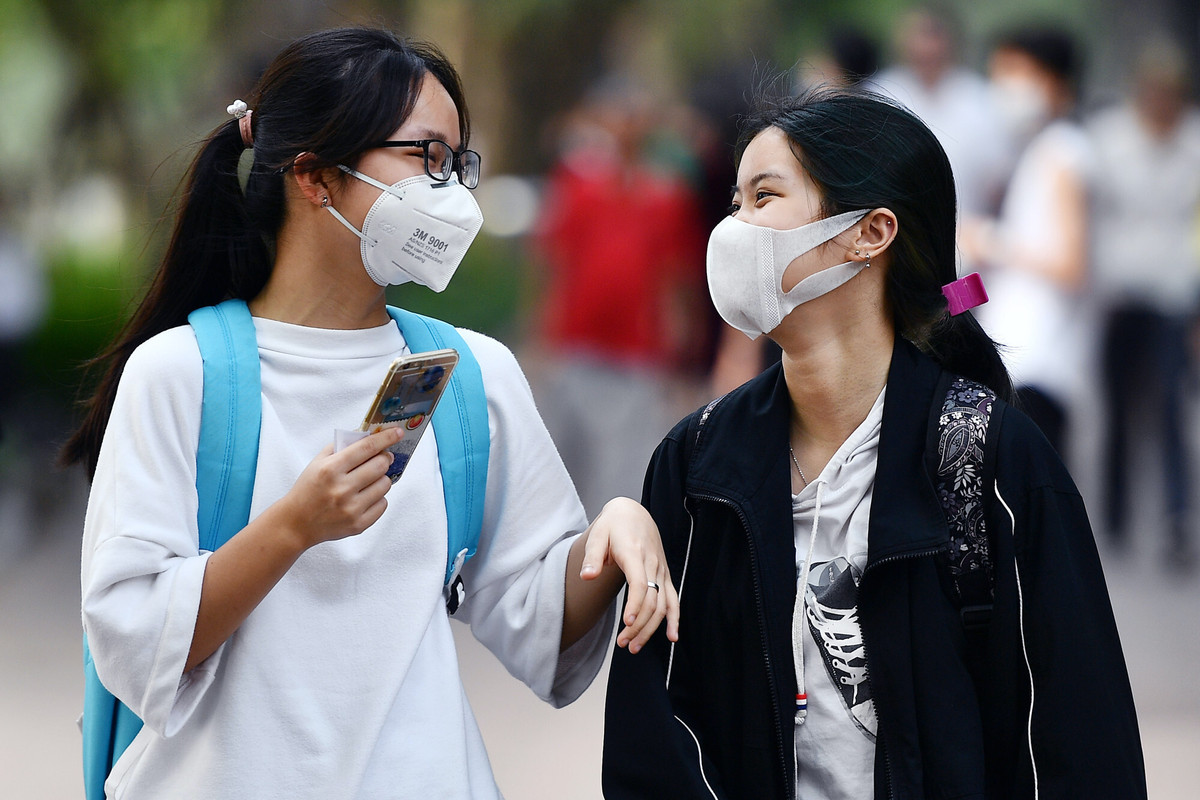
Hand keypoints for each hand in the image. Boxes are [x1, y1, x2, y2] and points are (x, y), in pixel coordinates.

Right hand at [276, 427, 403, 548]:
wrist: (296, 524)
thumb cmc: (308, 490)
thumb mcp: (318, 463)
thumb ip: (341, 446)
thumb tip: (368, 434)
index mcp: (330, 469)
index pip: (366, 448)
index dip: (386, 438)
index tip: (398, 432)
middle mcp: (342, 489)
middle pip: (380, 465)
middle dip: (384, 458)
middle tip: (383, 458)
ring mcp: (351, 508)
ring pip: (385, 485)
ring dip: (381, 479)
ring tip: (369, 480)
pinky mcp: (358, 525)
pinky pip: (383, 504)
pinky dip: (378, 498)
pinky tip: (365, 497)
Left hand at [580, 497, 679, 653]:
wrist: (633, 513)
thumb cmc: (613, 525)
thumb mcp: (598, 534)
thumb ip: (593, 556)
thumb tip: (587, 576)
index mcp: (635, 553)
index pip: (639, 583)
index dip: (636, 604)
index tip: (627, 622)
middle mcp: (652, 564)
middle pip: (652, 600)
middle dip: (639, 625)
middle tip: (623, 643)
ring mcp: (661, 571)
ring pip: (662, 604)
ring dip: (651, 628)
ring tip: (634, 646)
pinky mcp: (664, 575)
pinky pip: (673, 599)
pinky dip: (674, 618)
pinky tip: (672, 636)